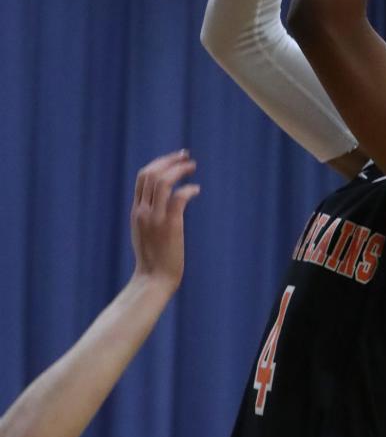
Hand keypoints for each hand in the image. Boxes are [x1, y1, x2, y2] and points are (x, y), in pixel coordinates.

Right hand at [130, 151, 199, 294]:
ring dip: (179, 170)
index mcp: (136, 211)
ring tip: (192, 167)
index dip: (159, 163)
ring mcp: (155, 218)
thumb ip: (151, 216)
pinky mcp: (170, 225)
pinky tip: (196, 190)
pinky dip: (188, 189)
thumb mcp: (147, 233)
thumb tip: (167, 204)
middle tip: (186, 156)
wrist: (153, 280)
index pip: (143, 177)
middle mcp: (143, 211)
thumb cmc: (154, 260)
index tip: (174, 159)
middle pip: (152, 173)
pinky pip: (178, 198)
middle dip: (169, 160)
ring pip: (163, 181)